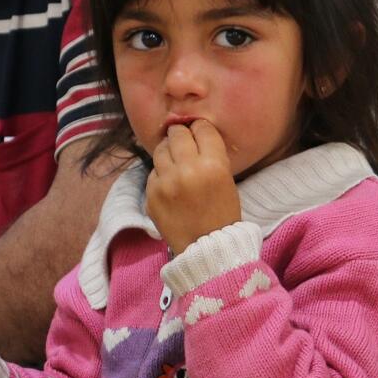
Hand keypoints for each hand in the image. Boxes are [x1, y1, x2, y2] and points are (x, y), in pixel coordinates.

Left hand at [145, 120, 243, 254]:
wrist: (206, 249)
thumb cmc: (222, 214)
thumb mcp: (227, 180)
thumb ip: (211, 156)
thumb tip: (194, 133)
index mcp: (213, 165)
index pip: (201, 128)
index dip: (200, 128)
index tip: (198, 131)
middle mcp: (187, 169)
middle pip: (177, 134)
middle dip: (180, 134)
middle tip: (182, 139)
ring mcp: (165, 182)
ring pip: (160, 149)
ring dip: (167, 151)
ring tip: (174, 159)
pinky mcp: (151, 194)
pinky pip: (153, 172)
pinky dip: (160, 174)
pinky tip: (169, 183)